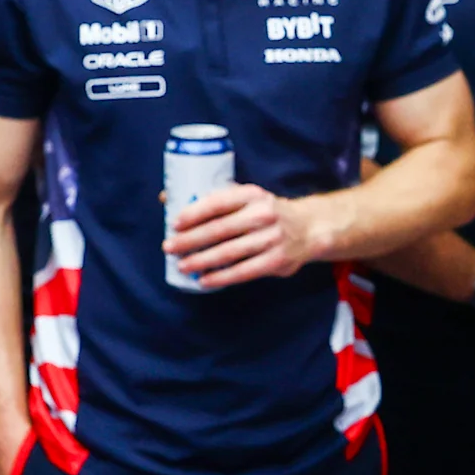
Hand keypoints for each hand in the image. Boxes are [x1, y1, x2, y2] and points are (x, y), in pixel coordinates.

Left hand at [166, 182, 309, 289]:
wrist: (308, 228)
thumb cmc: (266, 212)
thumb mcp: (247, 198)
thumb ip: (214, 199)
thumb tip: (166, 198)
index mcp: (252, 194)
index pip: (218, 202)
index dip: (194, 213)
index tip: (174, 223)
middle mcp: (263, 214)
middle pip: (220, 229)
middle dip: (190, 240)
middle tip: (169, 247)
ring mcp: (272, 238)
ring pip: (229, 252)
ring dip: (201, 261)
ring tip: (183, 265)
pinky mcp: (276, 260)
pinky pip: (243, 271)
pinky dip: (221, 277)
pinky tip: (204, 280)